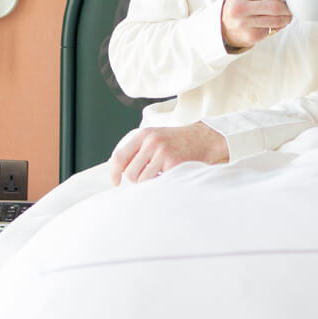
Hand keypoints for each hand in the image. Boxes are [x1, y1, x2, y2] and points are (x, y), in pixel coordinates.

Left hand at [106, 122, 229, 184]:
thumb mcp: (154, 138)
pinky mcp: (174, 163)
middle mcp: (151, 142)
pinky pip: (158, 182)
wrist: (203, 139)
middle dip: (136, 180)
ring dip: (149, 182)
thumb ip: (137, 149)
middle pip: (129, 172)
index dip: (114, 172)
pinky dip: (162, 183)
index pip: (119, 156)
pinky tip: (169, 175)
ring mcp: (163, 152)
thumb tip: (118, 169)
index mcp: (143, 135)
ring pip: (142, 180)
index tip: (115, 183)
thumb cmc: (176, 142)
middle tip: (147, 176)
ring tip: (160, 174)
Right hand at [219, 0, 289, 49]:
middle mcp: (238, 7)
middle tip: (289, 6)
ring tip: (286, 14)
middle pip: (275, 7)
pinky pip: (273, 30)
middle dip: (287, 7)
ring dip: (287, 18)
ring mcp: (243, 23)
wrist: (227, 23)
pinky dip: (279, 26)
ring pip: (276, 20)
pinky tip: (276, 23)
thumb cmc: (244, 0)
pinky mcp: (250, 36)